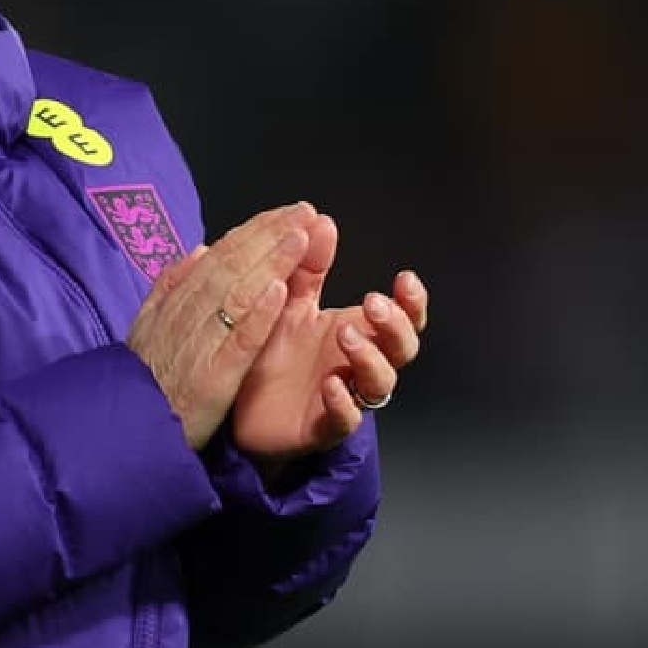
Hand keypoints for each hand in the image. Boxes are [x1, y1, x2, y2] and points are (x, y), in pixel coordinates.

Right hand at [126, 203, 317, 449]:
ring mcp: (199, 347)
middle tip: (303, 213)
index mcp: (176, 303)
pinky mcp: (211, 380)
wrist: (124, 433)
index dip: (253, 233)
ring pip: (237, 296)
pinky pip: (237, 343)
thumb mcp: (147, 326)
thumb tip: (200, 249)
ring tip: (299, 239)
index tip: (285, 214)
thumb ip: (170, 287)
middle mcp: (187, 317)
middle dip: (268, 237)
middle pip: (232, 268)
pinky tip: (280, 294)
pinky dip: (257, 316)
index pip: (219, 258)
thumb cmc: (142, 381)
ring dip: (270, 265)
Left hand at [228, 215, 428, 464]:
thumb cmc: (269, 352)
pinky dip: (343, 403)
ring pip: (380, 384)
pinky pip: (343, 419)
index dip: (412, 301)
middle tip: (372, 304)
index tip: (405, 278)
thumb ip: (307, 266)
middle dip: (396, 325)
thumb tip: (322, 220)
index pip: (401, 317)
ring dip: (370, 358)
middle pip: (402, 349)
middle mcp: (355, 364)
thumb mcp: (286, 301)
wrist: (235, 405)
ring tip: (346, 336)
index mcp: (353, 330)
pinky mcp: (320, 426)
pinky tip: (332, 384)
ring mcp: (343, 396)